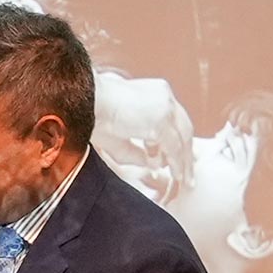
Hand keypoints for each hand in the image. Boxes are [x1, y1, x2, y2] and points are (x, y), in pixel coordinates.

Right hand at [94, 71, 193, 198]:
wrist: (84, 102)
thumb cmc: (90, 115)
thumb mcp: (118, 137)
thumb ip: (138, 151)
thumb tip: (154, 164)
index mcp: (153, 92)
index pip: (173, 118)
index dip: (176, 138)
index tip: (177, 155)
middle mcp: (163, 96)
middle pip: (183, 127)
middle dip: (186, 150)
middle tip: (189, 169)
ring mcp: (165, 107)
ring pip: (183, 138)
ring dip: (184, 160)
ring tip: (185, 179)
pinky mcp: (161, 120)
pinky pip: (174, 147)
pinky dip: (177, 163)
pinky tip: (177, 176)